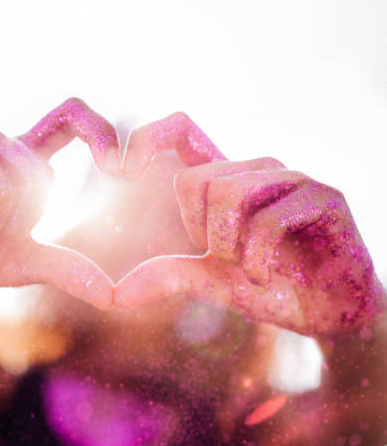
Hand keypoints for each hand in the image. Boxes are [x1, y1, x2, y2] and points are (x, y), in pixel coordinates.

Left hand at [115, 113, 385, 335]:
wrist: (332, 314)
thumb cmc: (270, 288)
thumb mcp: (211, 281)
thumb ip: (168, 276)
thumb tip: (113, 296)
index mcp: (226, 178)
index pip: (181, 130)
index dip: (147, 136)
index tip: (118, 167)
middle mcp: (256, 168)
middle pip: (194, 179)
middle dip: (202, 233)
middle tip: (230, 258)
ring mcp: (291, 177)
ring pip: (229, 194)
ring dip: (232, 248)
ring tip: (253, 267)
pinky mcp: (323, 196)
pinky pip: (267, 221)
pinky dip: (258, 261)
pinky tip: (269, 277)